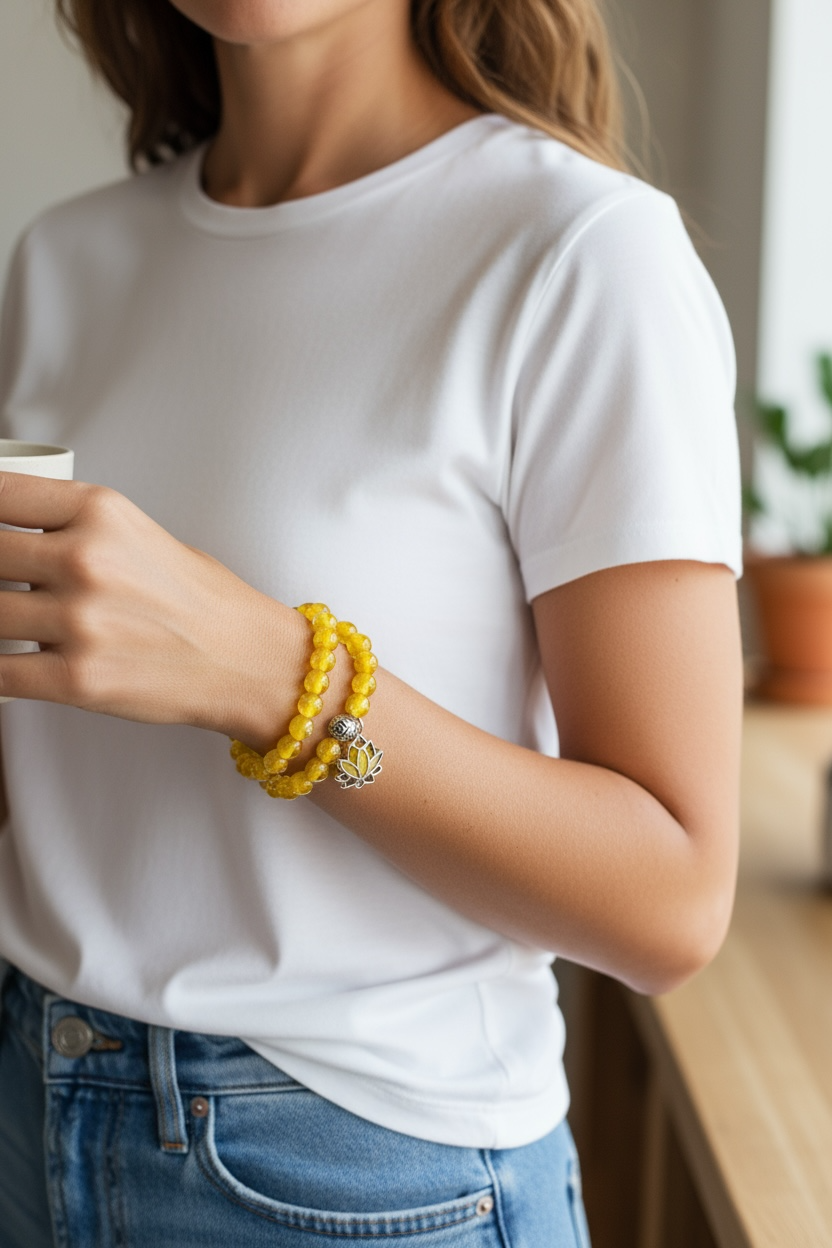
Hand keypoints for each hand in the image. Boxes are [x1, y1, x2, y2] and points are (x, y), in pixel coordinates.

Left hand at [0, 472, 306, 739]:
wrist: (246, 658)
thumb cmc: (199, 599)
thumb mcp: (135, 532)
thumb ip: (70, 528)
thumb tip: (6, 536)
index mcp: (100, 512)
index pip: (0, 494)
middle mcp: (86, 559)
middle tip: (10, 584)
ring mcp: (80, 621)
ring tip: (17, 622)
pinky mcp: (77, 679)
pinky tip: (8, 664)